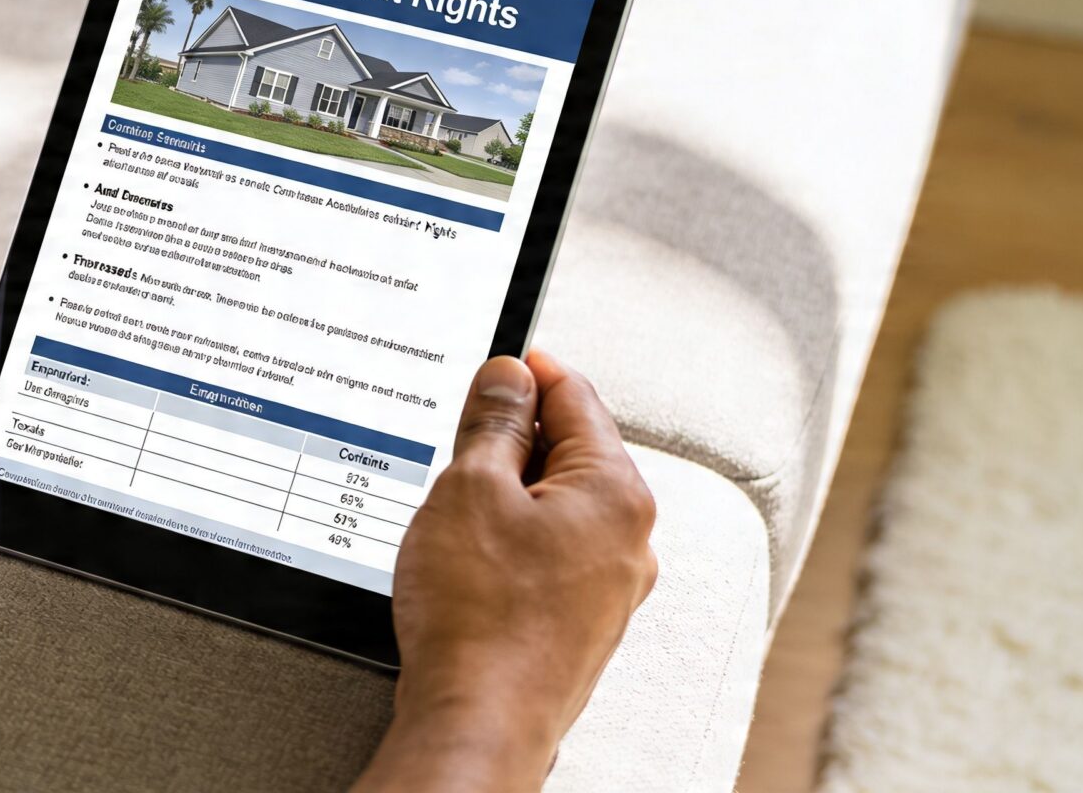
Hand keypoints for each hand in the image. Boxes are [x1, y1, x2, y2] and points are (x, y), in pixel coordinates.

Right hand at [351, 350, 657, 791]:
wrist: (480, 719)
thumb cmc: (480, 616)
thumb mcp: (469, 488)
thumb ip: (493, 421)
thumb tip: (508, 378)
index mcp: (617, 493)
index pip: (576, 396)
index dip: (524, 371)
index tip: (490, 364)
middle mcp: (629, 539)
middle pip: (569, 450)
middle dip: (510, 439)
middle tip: (454, 443)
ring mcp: (608, 585)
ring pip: (554, 505)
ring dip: (505, 494)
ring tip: (454, 513)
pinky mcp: (580, 620)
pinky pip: (547, 552)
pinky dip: (508, 540)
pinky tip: (467, 558)